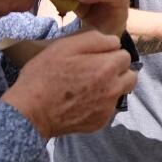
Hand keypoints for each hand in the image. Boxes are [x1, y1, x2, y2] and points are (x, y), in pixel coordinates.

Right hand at [2, 30, 136, 137]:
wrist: (30, 112)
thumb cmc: (44, 75)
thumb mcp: (65, 46)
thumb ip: (95, 39)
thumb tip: (114, 41)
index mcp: (108, 67)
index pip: (125, 55)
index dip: (110, 54)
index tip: (94, 58)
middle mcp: (114, 88)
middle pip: (130, 75)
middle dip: (117, 71)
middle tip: (95, 71)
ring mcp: (108, 108)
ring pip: (121, 92)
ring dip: (112, 87)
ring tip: (90, 86)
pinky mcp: (101, 122)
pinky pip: (109, 108)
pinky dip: (100, 104)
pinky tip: (82, 101)